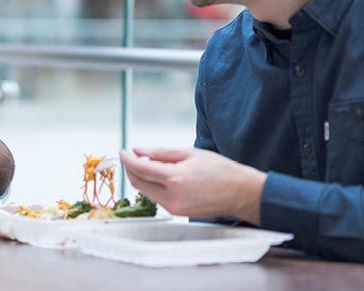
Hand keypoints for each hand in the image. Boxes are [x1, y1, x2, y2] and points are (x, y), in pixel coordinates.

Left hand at [120, 147, 266, 223]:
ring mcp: (174, 208)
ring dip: (142, 177)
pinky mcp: (177, 213)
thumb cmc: (221, 171)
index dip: (128, 159)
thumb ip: (160, 153)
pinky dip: (153, 186)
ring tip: (149, 163)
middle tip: (132, 156)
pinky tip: (160, 176)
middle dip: (131, 169)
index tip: (123, 152)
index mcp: (175, 179)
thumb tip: (138, 151)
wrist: (240, 193)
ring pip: (146, 191)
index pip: (140, 169)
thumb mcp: (190, 154)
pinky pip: (158, 198)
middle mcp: (172, 197)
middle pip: (138, 183)